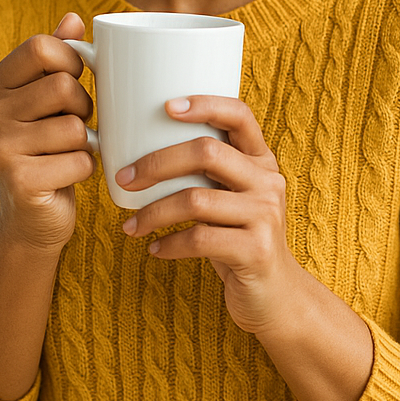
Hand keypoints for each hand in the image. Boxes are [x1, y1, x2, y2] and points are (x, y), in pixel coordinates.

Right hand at [0, 11, 96, 253]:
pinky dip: (86, 169)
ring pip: (75, 126)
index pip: (41, 45)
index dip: (72, 61)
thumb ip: (60, 57)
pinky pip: (80, 160)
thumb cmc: (52, 146)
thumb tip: (72, 17)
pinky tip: (65, 178)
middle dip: (84, 107)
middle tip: (73, 126)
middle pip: (64, 86)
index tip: (73, 81)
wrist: (36, 215)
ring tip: (67, 152)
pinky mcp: (18, 180)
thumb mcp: (54, 98)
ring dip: (86, 142)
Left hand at [116, 95, 294, 334]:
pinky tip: (155, 249)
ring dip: (152, 212)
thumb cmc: (239, 242)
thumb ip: (208, 176)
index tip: (166, 106)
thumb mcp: (232, 201)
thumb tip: (141, 153)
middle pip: (207, 152)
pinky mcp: (256, 250)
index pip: (240, 116)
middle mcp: (269, 182)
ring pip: (195, 199)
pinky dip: (168, 244)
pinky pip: (198, 239)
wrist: (275, 296)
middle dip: (156, 163)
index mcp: (262, 162)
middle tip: (124, 178)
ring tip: (130, 225)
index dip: (205, 105)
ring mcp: (266, 216)